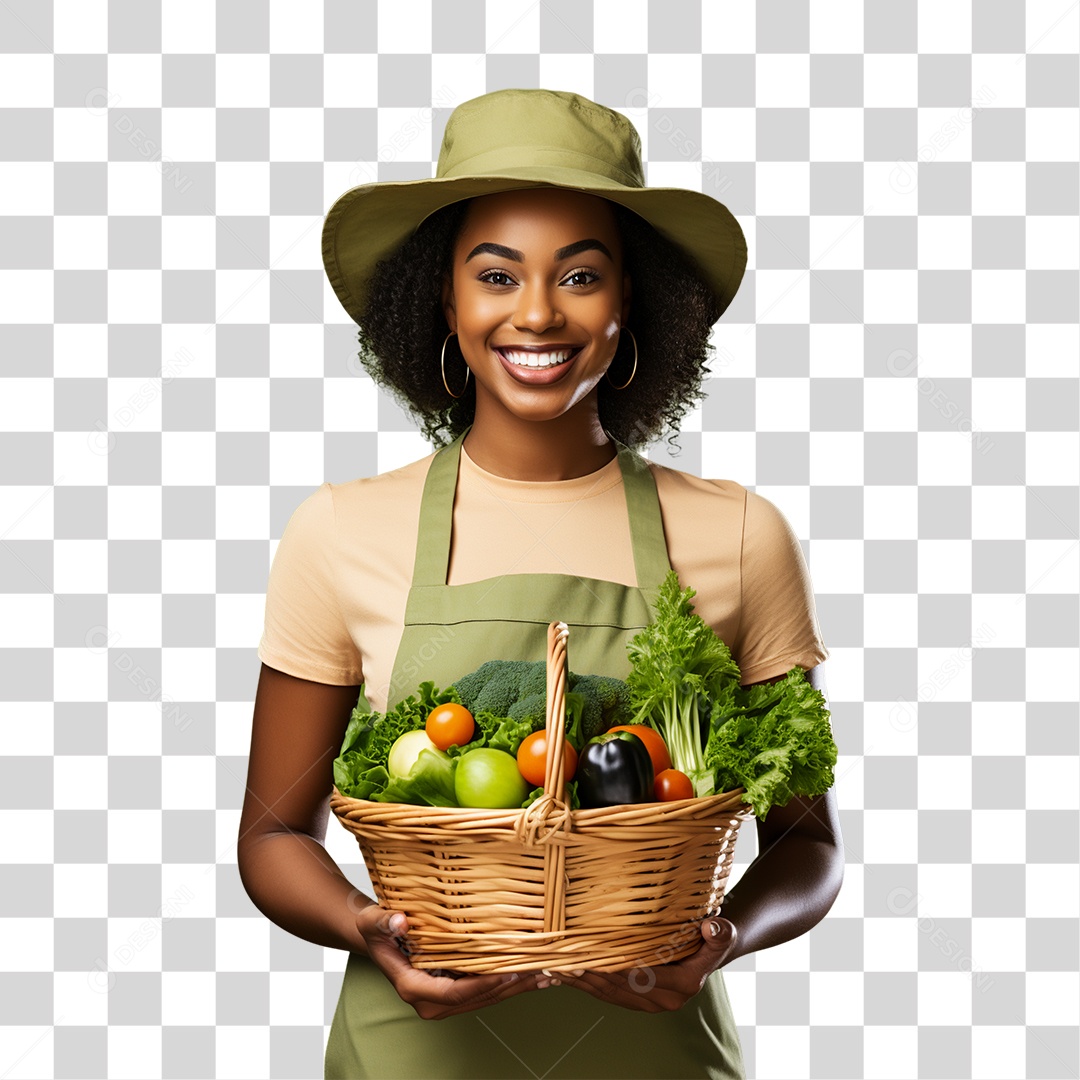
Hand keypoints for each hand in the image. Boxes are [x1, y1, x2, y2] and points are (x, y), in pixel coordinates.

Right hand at [355, 905, 540, 1019]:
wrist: (377, 937)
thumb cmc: (377, 929)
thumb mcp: (374, 921)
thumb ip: (385, 922)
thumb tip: (399, 922)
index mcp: (413, 987)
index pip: (455, 992)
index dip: (485, 983)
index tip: (511, 971)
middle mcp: (430, 1001)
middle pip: (478, 998)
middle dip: (512, 986)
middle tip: (544, 971)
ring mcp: (443, 1000)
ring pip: (487, 997)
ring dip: (517, 987)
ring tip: (549, 973)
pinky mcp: (454, 992)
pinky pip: (486, 991)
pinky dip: (510, 983)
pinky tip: (533, 973)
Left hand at [551, 917, 737, 1012]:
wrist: (713, 947)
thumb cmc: (715, 936)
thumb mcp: (723, 933)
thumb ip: (719, 934)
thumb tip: (712, 927)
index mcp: (683, 986)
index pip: (639, 975)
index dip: (611, 965)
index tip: (586, 954)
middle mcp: (664, 1000)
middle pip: (617, 986)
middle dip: (586, 973)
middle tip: (557, 959)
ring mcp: (649, 1002)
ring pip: (607, 993)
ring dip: (579, 981)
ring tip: (551, 966)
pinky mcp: (637, 999)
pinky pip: (606, 994)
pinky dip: (584, 983)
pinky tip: (563, 974)